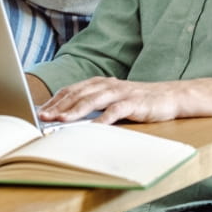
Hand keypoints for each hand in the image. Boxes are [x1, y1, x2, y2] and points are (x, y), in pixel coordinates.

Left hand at [38, 77, 188, 124]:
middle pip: (78, 93)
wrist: (171, 96)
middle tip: (43, 117)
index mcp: (100, 83)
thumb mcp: (113, 100)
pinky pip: (115, 111)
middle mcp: (108, 85)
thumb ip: (94, 105)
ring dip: (75, 110)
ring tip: (61, 120)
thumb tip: (68, 117)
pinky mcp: (134, 103)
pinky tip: (91, 128)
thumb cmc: (139, 101)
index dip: (55, 100)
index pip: (72, 89)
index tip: (40, 111)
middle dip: (59, 105)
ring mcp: (121, 93)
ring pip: (92, 100)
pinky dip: (102, 119)